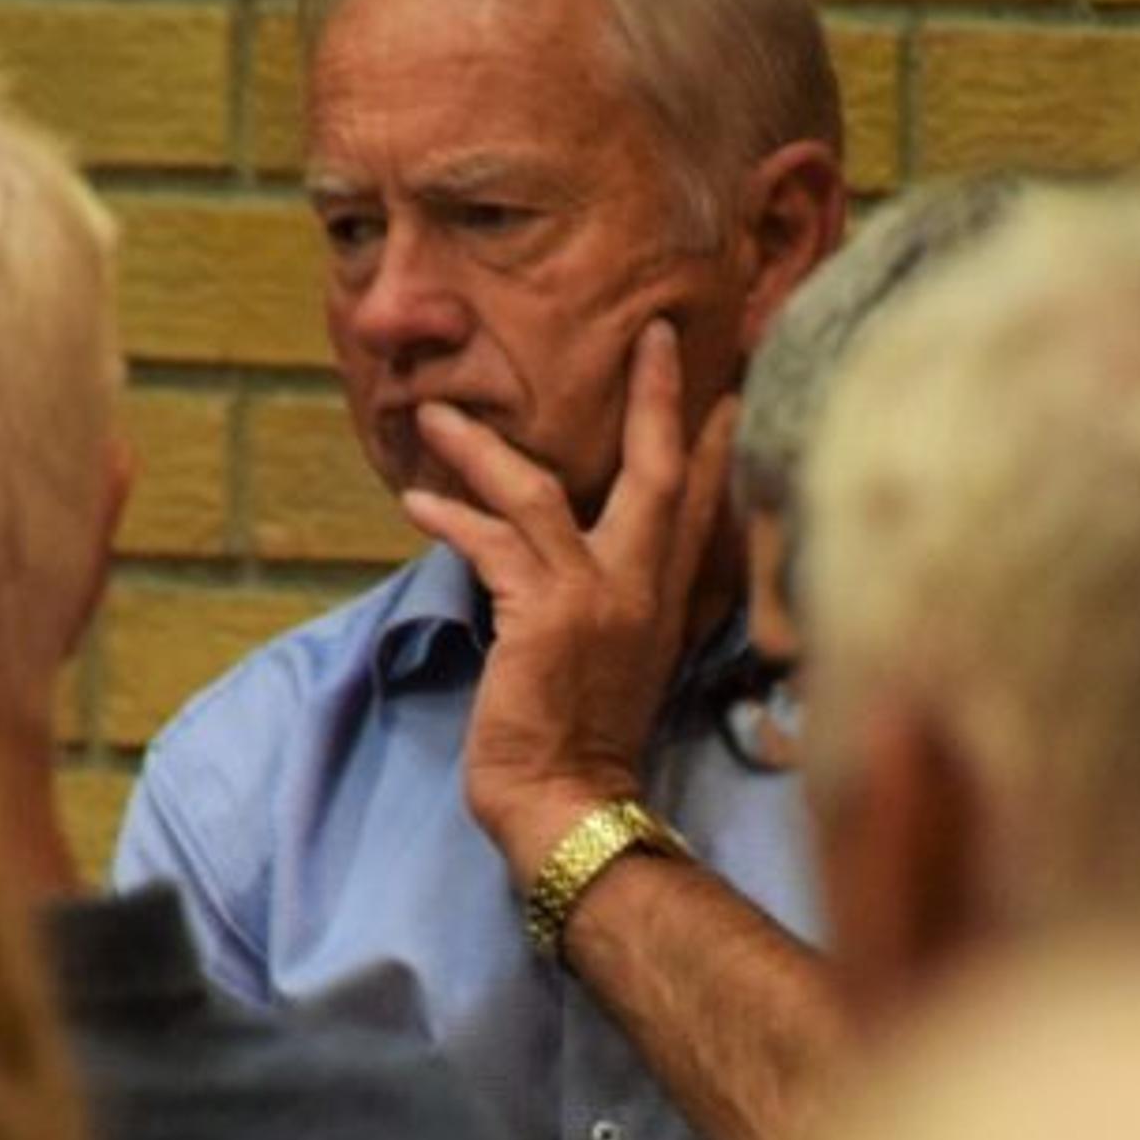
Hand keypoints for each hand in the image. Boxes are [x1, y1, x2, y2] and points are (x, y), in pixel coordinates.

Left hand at [401, 320, 740, 881]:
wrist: (571, 805)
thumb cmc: (584, 750)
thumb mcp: (622, 669)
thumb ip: (620, 612)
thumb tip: (594, 572)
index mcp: (667, 602)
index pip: (701, 505)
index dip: (714, 443)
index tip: (723, 387)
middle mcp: (643, 589)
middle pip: (659, 469)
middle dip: (656, 396)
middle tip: (654, 334)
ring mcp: (596, 597)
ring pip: (543, 491)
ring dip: (484, 447)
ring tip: (439, 412)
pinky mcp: (541, 614)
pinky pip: (490, 540)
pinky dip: (450, 514)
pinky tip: (417, 498)